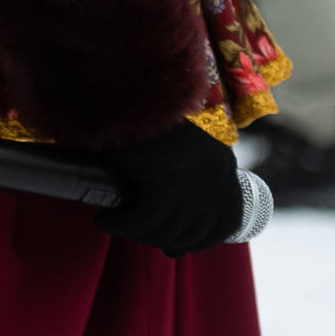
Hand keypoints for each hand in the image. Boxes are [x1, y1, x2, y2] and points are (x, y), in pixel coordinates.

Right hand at [96, 120, 243, 256]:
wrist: (122, 88)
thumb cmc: (140, 119)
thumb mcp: (175, 152)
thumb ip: (184, 181)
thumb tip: (175, 239)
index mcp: (224, 165)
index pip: (228, 220)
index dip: (202, 240)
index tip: (175, 247)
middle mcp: (217, 174)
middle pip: (197, 230)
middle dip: (166, 240)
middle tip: (138, 234)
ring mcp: (194, 178)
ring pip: (169, 228)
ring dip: (139, 233)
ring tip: (115, 224)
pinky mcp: (166, 180)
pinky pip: (145, 219)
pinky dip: (124, 225)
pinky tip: (106, 220)